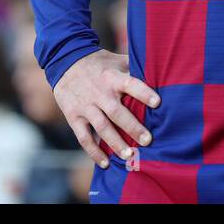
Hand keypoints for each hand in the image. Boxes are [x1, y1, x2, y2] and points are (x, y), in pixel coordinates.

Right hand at [53, 49, 159, 168]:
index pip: (130, 84)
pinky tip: (105, 163)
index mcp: (112, 77)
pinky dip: (93, 152)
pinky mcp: (74, 117)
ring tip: (130, 156)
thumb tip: (159, 69)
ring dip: (115, 143)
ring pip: (102, 128)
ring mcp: (86, 106)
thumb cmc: (98, 63)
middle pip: (117, 112)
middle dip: (132, 127)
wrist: (64, 62)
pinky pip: (83, 137)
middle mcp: (99, 93)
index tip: (157, 103)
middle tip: (148, 141)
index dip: (143, 93)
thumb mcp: (115, 60)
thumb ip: (134, 66)